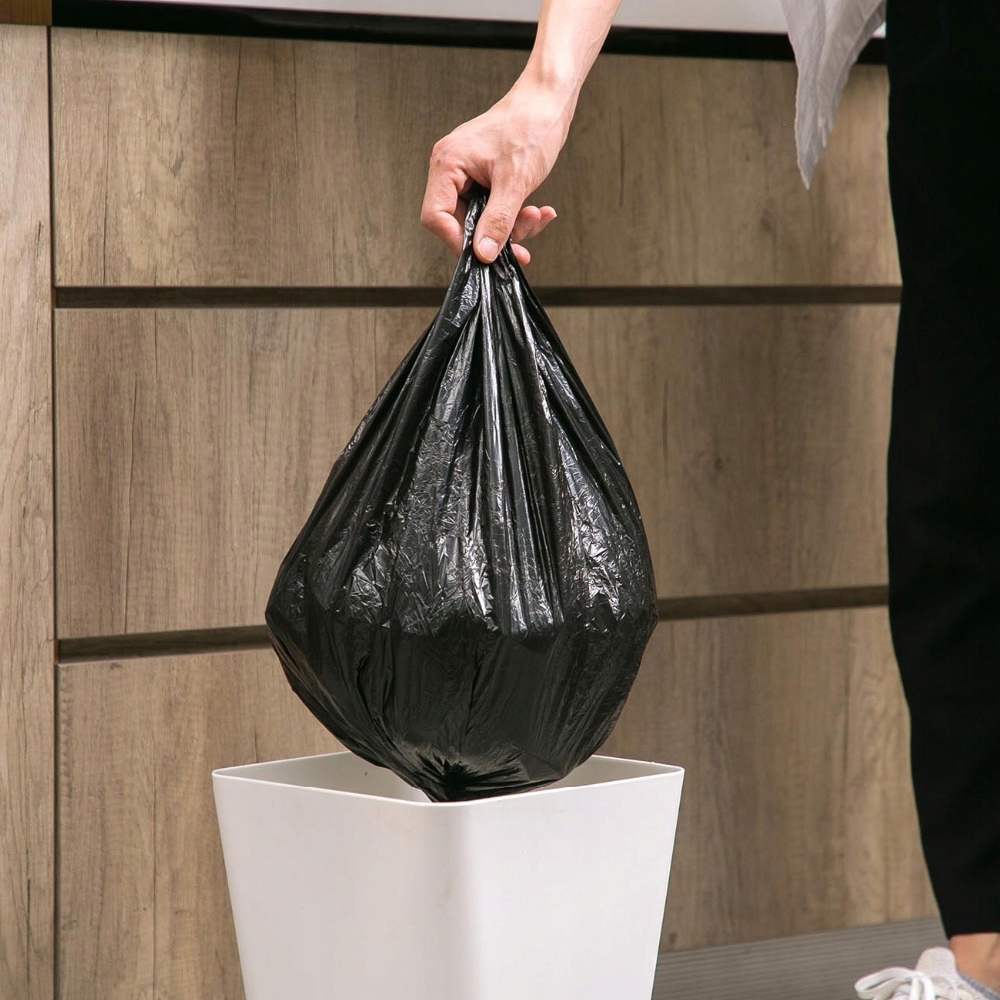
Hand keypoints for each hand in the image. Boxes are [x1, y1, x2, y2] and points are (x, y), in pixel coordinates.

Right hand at [421, 80, 572, 264]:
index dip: (458, 241)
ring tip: (536, 217)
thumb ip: (497, 221)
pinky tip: (539, 211)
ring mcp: (468, 175)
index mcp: (447, 164)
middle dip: (494, 236)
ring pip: (481, 221)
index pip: (435, 217)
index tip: (484, 255)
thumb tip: (483, 253)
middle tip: (522, 243)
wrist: (549, 101)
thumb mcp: (515, 182)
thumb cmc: (530, 126)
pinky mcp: (484, 179)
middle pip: (460, 223)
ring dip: (511, 227)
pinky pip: (494, 210)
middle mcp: (452, 170)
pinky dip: (516, 217)